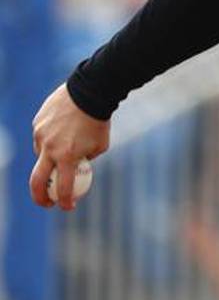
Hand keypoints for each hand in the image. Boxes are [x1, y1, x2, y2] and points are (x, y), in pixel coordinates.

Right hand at [29, 83, 109, 209]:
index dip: (64, 201)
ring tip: (67, 143)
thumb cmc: (99, 121)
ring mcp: (40, 136)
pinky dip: (49, 139)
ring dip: (50, 158)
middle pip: (36, 180)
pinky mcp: (36, 124)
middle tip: (47, 203)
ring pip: (40, 155)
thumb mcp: (100, 145)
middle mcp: (49, 148)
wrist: (89, 92)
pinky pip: (40, 138)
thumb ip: (87, 158)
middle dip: (39, 197)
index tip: (67, 206)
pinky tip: (62, 129)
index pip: (62, 187)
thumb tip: (78, 168)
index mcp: (67, 156)